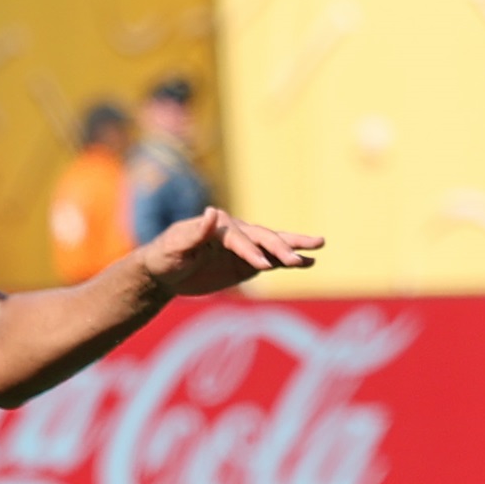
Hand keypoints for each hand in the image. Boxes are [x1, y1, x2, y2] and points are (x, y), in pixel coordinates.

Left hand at [135, 208, 321, 297]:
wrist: (164, 272)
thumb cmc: (165, 256)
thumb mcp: (175, 246)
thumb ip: (194, 232)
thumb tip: (212, 211)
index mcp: (219, 226)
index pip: (240, 239)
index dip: (250, 252)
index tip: (262, 266)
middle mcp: (236, 232)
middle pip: (263, 238)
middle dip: (281, 248)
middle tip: (297, 259)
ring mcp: (244, 248)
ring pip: (273, 245)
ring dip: (295, 246)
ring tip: (320, 243)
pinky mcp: (247, 263)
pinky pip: (272, 261)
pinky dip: (289, 261)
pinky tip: (309, 262)